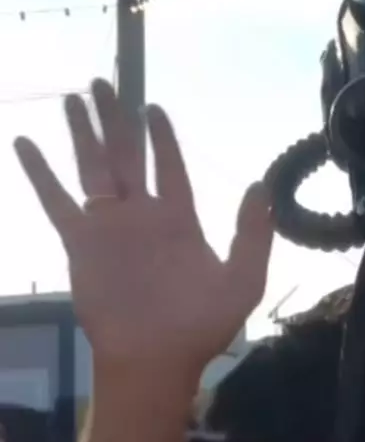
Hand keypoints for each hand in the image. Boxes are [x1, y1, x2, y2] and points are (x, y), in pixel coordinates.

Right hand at [14, 78, 273, 378]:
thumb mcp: (243, 279)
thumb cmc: (201, 326)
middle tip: (104, 81)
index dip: (162, 137)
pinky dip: (41, 173)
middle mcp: (143, 216)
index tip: (153, 107)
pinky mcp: (80, 243)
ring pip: (94, 167)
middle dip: (116, 119)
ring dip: (84, 132)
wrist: (158, 359)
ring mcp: (110, 227)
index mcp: (180, 220)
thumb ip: (252, 233)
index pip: (169, 167)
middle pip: (128, 154)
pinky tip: (26, 142)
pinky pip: (57, 200)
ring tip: (74, 96)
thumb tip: (260, 186)